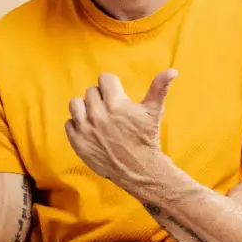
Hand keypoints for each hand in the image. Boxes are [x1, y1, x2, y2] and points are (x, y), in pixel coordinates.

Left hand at [65, 70, 177, 191]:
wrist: (138, 169)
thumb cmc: (146, 138)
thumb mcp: (154, 111)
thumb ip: (160, 88)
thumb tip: (173, 71)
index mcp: (116, 103)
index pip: (104, 79)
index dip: (113, 86)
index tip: (118, 96)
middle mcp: (98, 114)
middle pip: (91, 91)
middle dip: (101, 98)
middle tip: (111, 110)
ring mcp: (85, 129)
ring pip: (75, 104)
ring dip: (85, 108)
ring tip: (97, 116)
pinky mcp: (77, 142)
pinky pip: (69, 123)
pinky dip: (78, 125)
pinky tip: (91, 130)